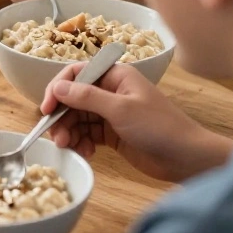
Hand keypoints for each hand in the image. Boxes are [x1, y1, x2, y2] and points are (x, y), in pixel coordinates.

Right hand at [42, 64, 232, 181]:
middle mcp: (110, 91)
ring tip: (70, 148)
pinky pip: (86, 134)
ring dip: (69, 133)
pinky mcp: (111, 134)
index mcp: (115, 76)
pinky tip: (85, 153)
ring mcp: (110, 113)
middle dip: (62, 117)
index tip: (46, 108)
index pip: (76, 74)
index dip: (58, 89)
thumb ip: (86, 97)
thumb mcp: (121, 109)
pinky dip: (80, 143)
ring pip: (77, 118)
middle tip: (58, 138)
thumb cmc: (159, 127)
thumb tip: (57, 88)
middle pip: (72, 99)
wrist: (186, 158)